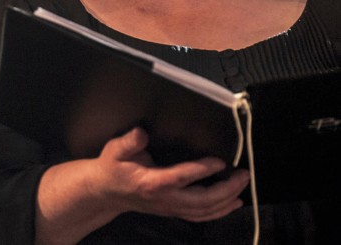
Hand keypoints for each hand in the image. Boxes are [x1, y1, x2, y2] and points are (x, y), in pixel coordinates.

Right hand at [96, 127, 249, 221]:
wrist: (105, 192)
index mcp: (151, 182)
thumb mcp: (115, 150)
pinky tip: (233, 203)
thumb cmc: (112, 168)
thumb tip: (141, 133)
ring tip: (242, 185)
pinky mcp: (174, 210)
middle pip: (201, 200)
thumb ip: (129, 141)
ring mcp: (170, 207)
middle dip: (226, 188)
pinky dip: (220, 211)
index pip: (181, 177)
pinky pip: (201, 216)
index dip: (203, 170)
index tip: (221, 161)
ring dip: (227, 200)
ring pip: (204, 211)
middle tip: (243, 173)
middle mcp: (164, 198)